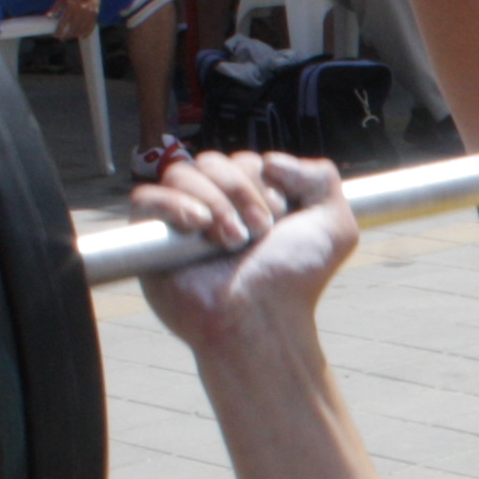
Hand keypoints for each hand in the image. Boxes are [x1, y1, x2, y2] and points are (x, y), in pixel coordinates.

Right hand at [135, 150, 354, 352]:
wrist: (262, 319)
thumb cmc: (294, 279)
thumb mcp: (334, 225)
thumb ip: (320, 177)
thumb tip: (271, 160)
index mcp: (252, 200)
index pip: (245, 160)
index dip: (262, 179)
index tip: (279, 216)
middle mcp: (216, 207)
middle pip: (213, 161)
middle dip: (241, 191)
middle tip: (258, 231)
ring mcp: (181, 222)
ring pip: (182, 173)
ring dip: (215, 202)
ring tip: (232, 241)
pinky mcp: (152, 239)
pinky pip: (145, 197)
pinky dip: (172, 203)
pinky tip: (197, 224)